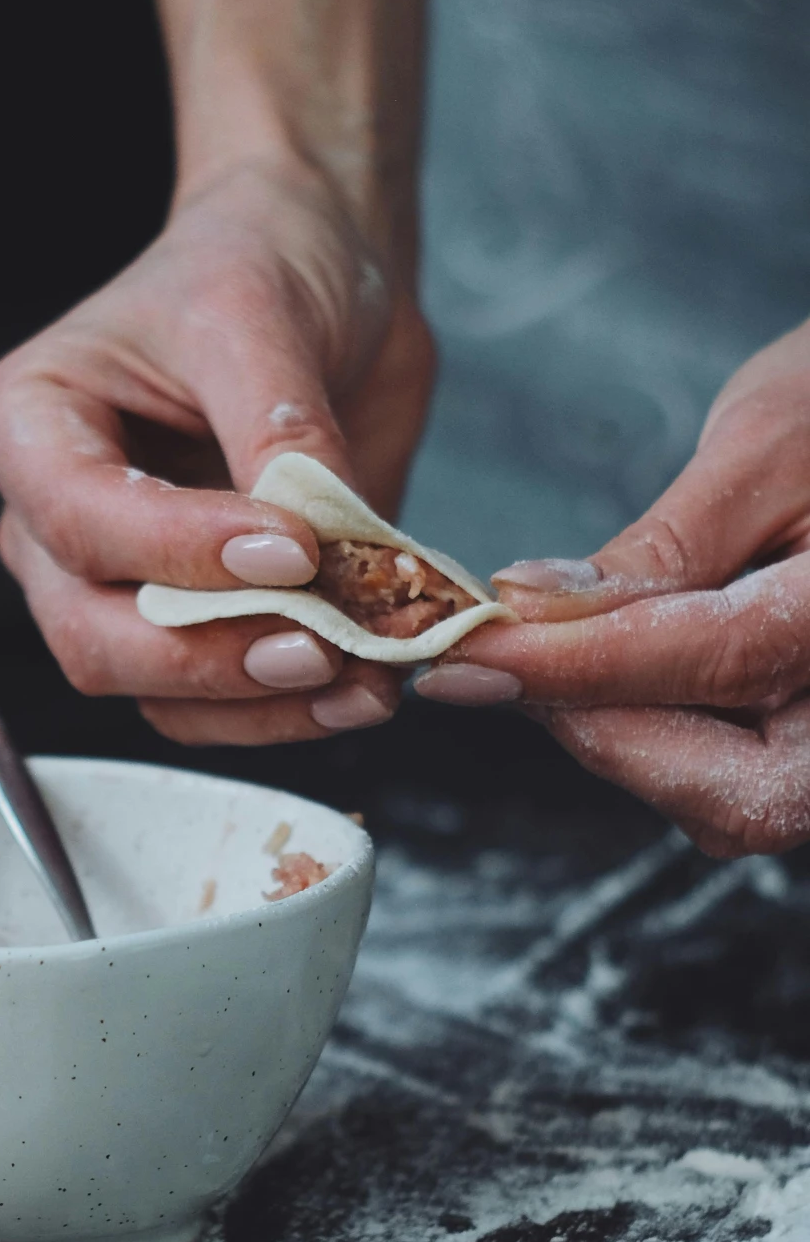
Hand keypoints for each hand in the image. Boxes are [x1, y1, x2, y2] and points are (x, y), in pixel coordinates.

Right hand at [0, 159, 436, 745]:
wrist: (320, 270)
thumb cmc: (262, 262)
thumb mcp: (263, 317)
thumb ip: (279, 436)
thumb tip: (315, 553)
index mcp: (28, 422)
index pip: (80, 519)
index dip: (180, 551)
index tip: (294, 548)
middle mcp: (49, 519)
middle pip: (91, 633)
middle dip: (208, 655)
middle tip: (322, 645)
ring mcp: (112, 582)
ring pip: (147, 690)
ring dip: (257, 703)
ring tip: (365, 680)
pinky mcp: (188, 623)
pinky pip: (209, 708)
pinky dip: (283, 714)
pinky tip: (361, 690)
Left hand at [415, 320, 809, 854]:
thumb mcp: (769, 442)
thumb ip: (665, 547)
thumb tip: (538, 610)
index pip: (719, 659)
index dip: (579, 667)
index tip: (472, 657)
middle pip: (741, 788)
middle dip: (609, 732)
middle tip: (506, 666)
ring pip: (737, 798)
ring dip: (630, 738)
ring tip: (560, 652)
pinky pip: (748, 780)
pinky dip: (669, 736)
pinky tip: (621, 667)